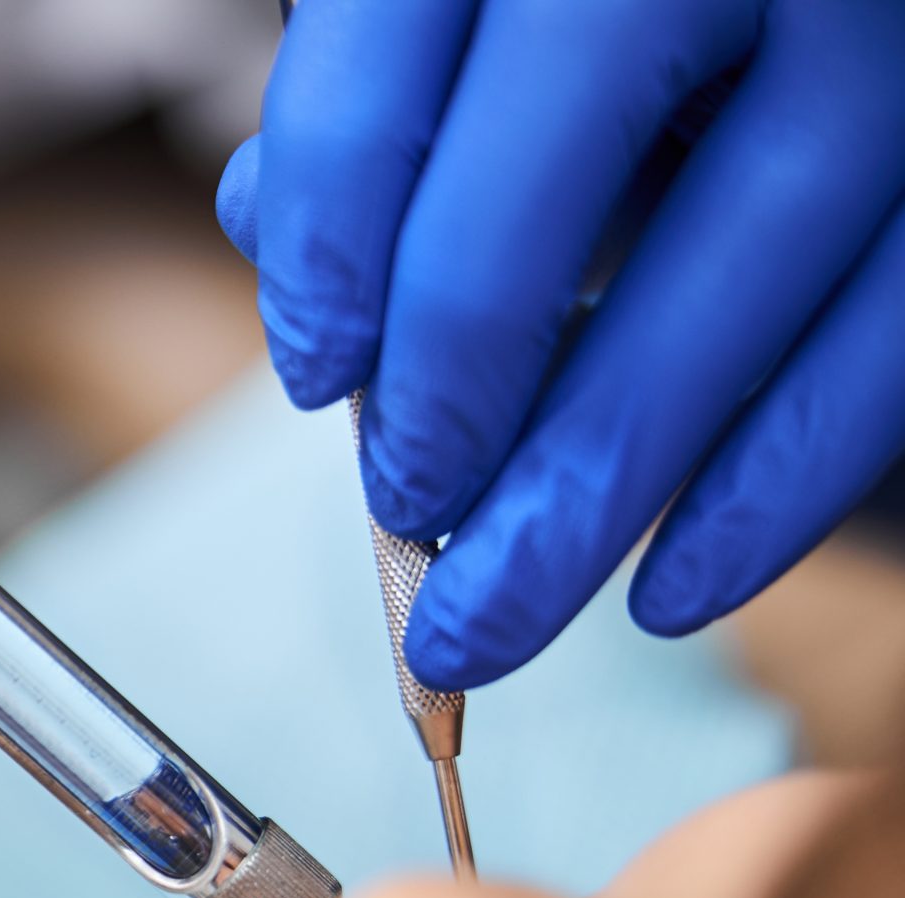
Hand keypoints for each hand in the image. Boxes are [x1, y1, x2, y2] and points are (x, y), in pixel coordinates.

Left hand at [218, 0, 904, 688]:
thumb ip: (381, 91)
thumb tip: (269, 228)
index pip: (382, 89)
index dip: (328, 257)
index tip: (319, 376)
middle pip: (532, 206)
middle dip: (448, 405)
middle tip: (405, 523)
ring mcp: (877, 36)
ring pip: (730, 290)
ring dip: (592, 494)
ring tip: (486, 624)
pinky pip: (887, 342)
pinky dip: (774, 491)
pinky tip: (674, 591)